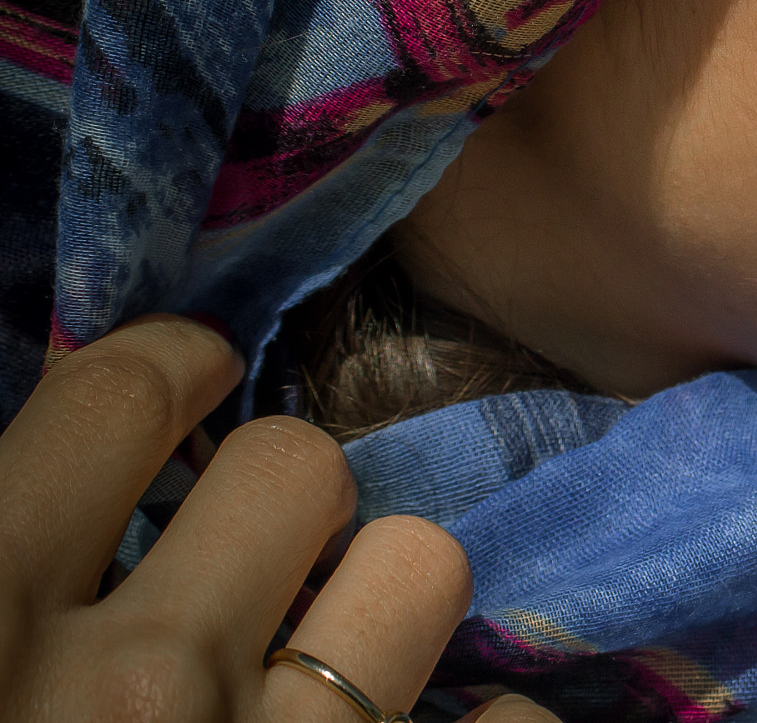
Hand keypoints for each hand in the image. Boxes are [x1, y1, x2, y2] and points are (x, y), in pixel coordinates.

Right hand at [0, 315, 557, 722]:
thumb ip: (17, 542)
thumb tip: (91, 458)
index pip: (121, 400)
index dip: (172, 367)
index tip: (195, 373)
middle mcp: (144, 684)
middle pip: (296, 466)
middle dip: (291, 489)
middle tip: (268, 542)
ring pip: (422, 568)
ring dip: (392, 589)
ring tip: (350, 637)